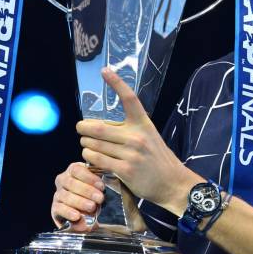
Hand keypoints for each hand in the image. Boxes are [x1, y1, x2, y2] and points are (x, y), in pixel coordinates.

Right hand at [51, 161, 105, 230]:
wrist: (87, 215)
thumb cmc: (94, 196)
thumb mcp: (98, 187)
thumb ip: (99, 183)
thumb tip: (102, 185)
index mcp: (74, 170)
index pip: (77, 170)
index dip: (89, 177)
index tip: (101, 186)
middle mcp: (63, 180)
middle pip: (71, 182)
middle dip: (87, 191)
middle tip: (100, 198)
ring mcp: (58, 194)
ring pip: (65, 196)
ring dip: (80, 202)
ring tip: (92, 207)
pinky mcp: (55, 208)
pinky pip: (59, 209)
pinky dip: (68, 212)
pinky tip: (77, 216)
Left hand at [77, 68, 201, 213]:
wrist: (172, 182)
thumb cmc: (157, 158)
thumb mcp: (149, 137)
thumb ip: (130, 130)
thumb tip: (101, 126)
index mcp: (143, 124)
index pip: (129, 99)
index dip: (116, 83)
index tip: (105, 70)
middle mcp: (136, 137)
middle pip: (99, 128)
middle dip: (83, 128)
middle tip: (80, 129)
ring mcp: (130, 153)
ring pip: (94, 145)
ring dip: (85, 145)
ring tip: (88, 146)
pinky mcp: (125, 169)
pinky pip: (97, 159)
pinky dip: (89, 157)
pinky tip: (91, 157)